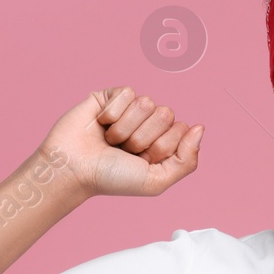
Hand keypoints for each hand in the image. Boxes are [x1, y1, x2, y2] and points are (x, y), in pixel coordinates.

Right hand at [41, 87, 203, 197]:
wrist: (73, 169)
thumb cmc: (111, 178)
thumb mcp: (156, 181)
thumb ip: (186, 160)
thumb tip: (200, 127)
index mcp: (164, 141)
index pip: (182, 129)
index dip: (161, 147)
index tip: (141, 161)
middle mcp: (150, 123)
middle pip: (166, 114)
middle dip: (143, 138)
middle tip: (124, 151)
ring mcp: (131, 108)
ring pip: (146, 103)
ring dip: (125, 128)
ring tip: (110, 140)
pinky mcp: (111, 96)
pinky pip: (126, 93)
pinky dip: (112, 113)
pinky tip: (101, 124)